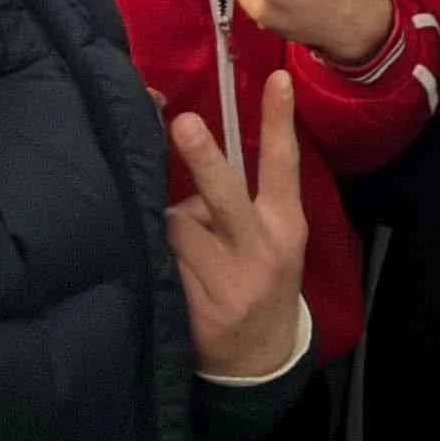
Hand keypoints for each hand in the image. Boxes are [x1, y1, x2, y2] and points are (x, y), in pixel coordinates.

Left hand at [167, 70, 310, 377]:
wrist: (259, 362)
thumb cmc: (260, 280)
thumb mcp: (272, 240)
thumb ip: (241, 204)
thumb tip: (183, 166)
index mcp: (285, 227)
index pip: (284, 166)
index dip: (280, 121)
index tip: (279, 78)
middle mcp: (259, 251)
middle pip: (225, 197)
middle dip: (203, 159)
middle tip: (181, 122)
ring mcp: (224, 283)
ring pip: (175, 226)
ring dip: (167, 225)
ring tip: (182, 250)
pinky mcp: (191, 309)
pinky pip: (158, 261)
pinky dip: (154, 257)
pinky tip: (165, 275)